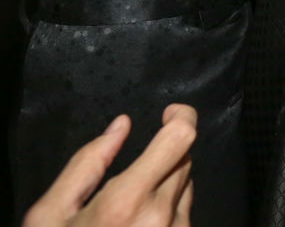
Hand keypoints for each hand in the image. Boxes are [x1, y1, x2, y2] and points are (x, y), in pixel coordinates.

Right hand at [24, 104, 196, 226]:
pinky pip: (185, 214)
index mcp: (128, 201)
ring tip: (128, 210)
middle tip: (134, 173)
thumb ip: (88, 162)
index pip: (180, 140)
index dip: (181, 118)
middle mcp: (161, 218)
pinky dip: (168, 210)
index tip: (170, 114)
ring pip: (187, 187)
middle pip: (184, 160)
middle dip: (164, 155)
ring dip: (166, 185)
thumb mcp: (51, 213)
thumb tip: (121, 125)